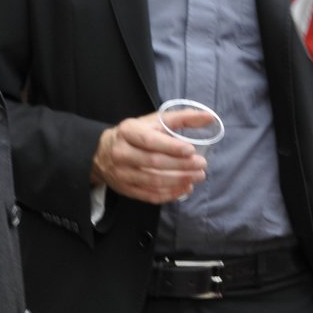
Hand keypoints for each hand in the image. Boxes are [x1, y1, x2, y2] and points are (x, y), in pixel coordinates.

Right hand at [92, 111, 208, 203]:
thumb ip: (182, 118)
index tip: (191, 150)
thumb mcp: (153, 120)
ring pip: (153, 181)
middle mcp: (122, 153)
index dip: (171, 147)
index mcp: (128, 132)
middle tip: (201, 165)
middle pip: (153, 162)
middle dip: (181, 165)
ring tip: (197, 177)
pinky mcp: (126, 189)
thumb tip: (210, 116)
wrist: (102, 152)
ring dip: (178, 181)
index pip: (150, 141)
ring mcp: (122, 173)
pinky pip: (150, 195)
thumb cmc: (135, 134)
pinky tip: (184, 188)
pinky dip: (170, 194)